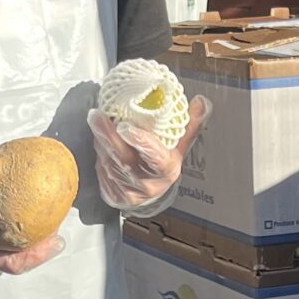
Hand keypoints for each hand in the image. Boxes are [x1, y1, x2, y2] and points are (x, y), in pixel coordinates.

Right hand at [0, 181, 65, 276]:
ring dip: (36, 240)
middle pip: (22, 261)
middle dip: (43, 248)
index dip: (36, 256)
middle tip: (61, 228)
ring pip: (17, 253)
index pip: (13, 264)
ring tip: (55, 218)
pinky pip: (10, 244)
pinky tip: (34, 210)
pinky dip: (23, 231)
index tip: (56, 241)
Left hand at [88, 96, 209, 212]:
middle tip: (97, 116)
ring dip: (101, 140)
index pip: (155, 156)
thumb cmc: (161, 165)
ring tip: (99, 122)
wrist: (149, 193)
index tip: (125, 126)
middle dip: (109, 135)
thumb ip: (188, 124)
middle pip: (124, 158)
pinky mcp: (113, 196)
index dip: (140, 141)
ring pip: (109, 161)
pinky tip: (101, 142)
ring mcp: (129, 193)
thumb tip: (201, 102)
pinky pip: (101, 169)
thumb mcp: (178, 147)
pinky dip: (99, 152)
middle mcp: (148, 184)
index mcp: (167, 170)